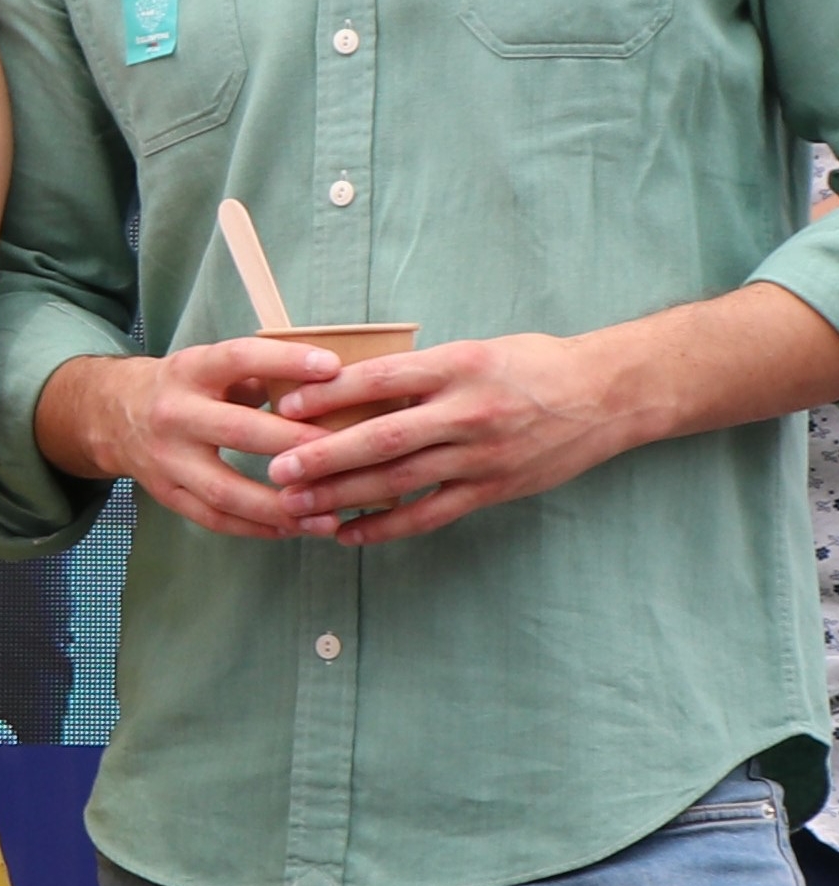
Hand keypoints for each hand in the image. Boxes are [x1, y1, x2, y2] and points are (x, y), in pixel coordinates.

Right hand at [44, 338, 345, 539]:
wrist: (111, 414)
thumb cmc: (183, 387)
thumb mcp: (210, 365)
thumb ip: (260, 374)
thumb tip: (331, 384)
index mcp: (189, 371)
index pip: (238, 359)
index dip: (285, 361)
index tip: (333, 367)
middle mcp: (174, 414)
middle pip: (239, 431)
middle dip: (297, 445)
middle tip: (348, 454)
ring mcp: (167, 459)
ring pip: (226, 490)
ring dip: (281, 506)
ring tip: (329, 514)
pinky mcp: (167, 493)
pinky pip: (216, 519)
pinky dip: (258, 528)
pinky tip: (295, 528)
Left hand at [261, 331, 642, 546]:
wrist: (607, 395)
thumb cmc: (532, 364)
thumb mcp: (473, 350)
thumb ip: (420, 372)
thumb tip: (348, 385)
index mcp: (457, 366)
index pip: (381, 380)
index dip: (330, 395)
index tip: (285, 406)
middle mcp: (467, 411)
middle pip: (382, 437)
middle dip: (324, 456)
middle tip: (277, 470)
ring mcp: (482, 456)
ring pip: (400, 480)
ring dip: (344, 496)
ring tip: (298, 506)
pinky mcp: (494, 489)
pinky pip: (431, 513)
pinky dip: (387, 527)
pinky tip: (349, 534)